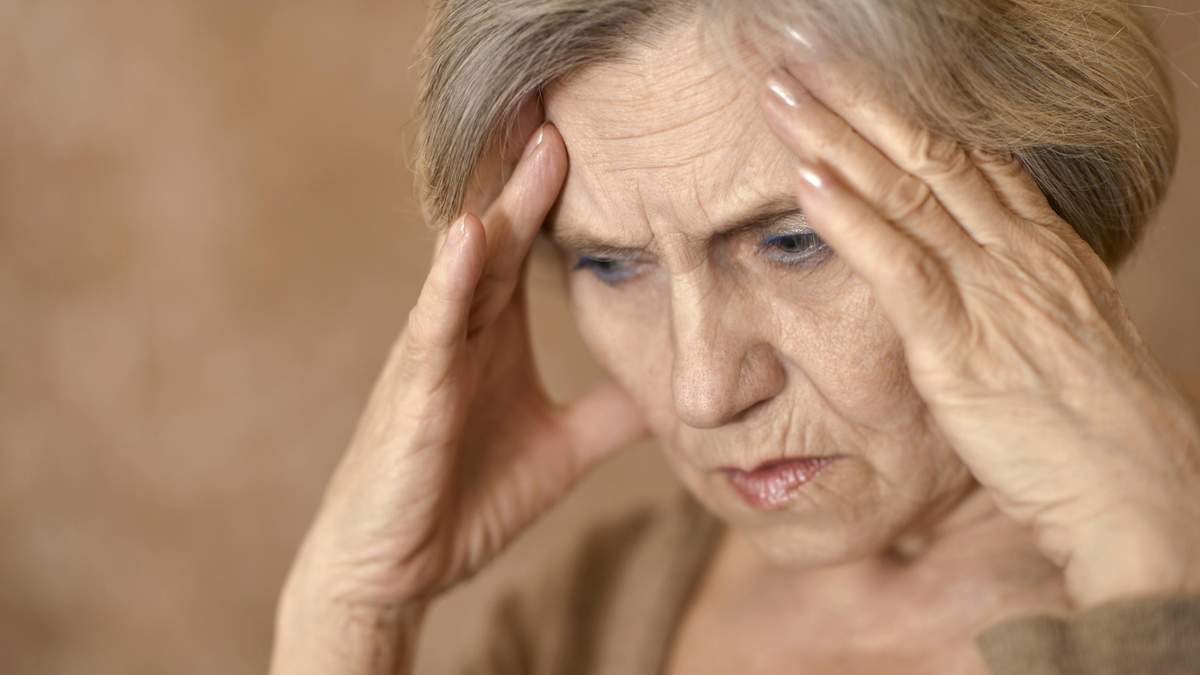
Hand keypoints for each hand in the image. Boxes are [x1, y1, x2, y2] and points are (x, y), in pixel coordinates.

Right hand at [271, 116, 646, 673]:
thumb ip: (608, 413)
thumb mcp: (560, 450)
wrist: (395, 569)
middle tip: (566, 103)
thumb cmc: (462, 498)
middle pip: (502, 235)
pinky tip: (467, 233)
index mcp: (494, 335)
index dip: (559, 194)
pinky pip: (431, 325)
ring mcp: (432, 354)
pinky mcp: (412, 392)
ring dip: (501, 203)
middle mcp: (462, 329)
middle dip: (534, 172)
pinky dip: (449, 279)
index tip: (597, 137)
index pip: (529, 249)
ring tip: (536, 140)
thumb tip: (669, 388)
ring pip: (468, 264)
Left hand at [760, 65, 1199, 607]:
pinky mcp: (962, 344)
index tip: (849, 79)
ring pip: (905, 194)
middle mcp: (1016, 252)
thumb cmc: (1093, 422)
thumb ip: (1015, 292)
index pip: (966, 156)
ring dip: (835, 141)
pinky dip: (849, 220)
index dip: (902, 112)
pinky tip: (807, 182)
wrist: (1139, 484)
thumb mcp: (1061, 334)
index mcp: (1040, 246)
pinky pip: (899, 266)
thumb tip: (973, 273)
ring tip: (781, 99)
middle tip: (797, 64)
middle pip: (927, 155)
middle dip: (856, 104)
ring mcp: (991, 291)